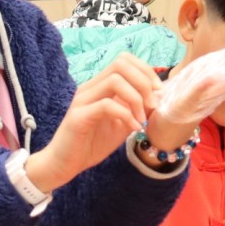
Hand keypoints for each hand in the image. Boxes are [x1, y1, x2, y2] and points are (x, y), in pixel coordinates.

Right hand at [24, 54, 156, 193]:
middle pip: (121, 64)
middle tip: (153, 105)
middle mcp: (90, 88)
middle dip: (144, 81)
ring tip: (142, 119)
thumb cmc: (91, 144)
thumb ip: (137, 109)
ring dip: (136, 98)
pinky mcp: (78, 116)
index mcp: (100, 86)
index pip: (125, 60)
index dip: (146, 71)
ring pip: (115, 80)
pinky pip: (106, 105)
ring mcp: (83, 100)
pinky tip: (132, 128)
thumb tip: (160, 98)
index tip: (158, 93)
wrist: (64, 165)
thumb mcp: (122, 124)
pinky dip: (125, 115)